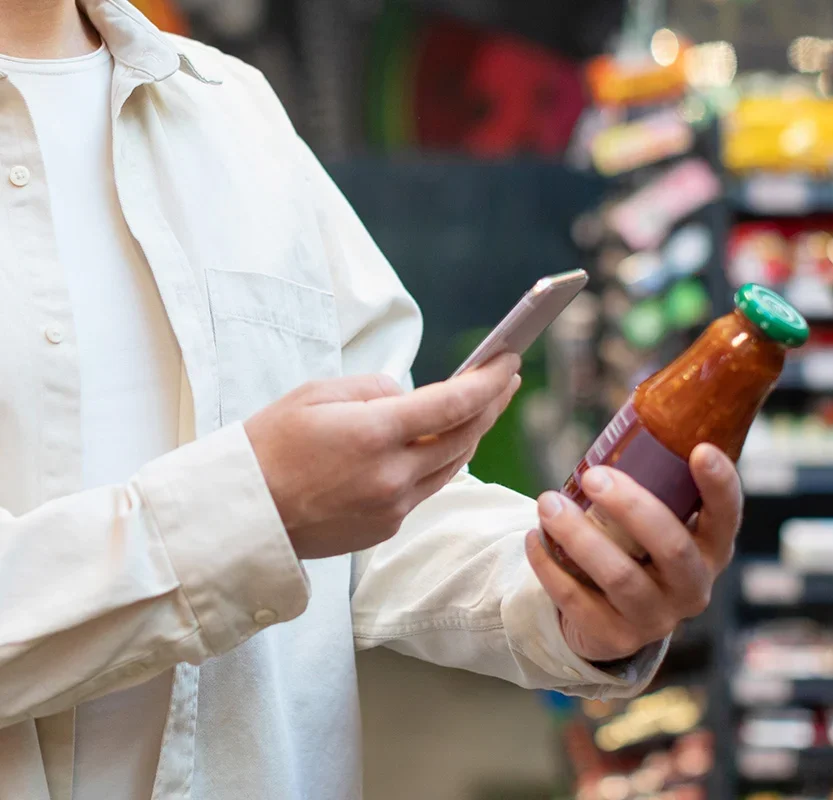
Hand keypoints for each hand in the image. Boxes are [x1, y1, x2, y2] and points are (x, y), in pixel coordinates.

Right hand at [245, 355, 520, 558]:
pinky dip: (439, 462)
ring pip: (452, 465)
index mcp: (374, 434)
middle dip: (491, 404)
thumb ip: (375, 390)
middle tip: (505, 379)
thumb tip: (411, 398)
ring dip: (472, 434)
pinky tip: (439, 443)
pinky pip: (426, 488)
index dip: (489, 381)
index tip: (509, 361)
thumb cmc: (268, 447)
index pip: (454, 404)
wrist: (239, 516)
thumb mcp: (317, 395)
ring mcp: (392, 506)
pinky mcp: (385, 527)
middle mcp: (392, 475)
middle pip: (465, 436)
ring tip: (481, 407)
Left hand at [525, 444, 741, 662]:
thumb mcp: (657, 519)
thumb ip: (654, 483)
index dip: (719, 485)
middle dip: (631, 507)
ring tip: (547, 503)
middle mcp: (693, 586)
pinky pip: (579, 603)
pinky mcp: (616, 638)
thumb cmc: (637, 547)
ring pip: (621, 577)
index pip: (727, 516)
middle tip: (592, 474)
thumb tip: (630, 417)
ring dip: (580, 537)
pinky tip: (532, 539)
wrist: (615, 617)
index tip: (700, 449)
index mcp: (711, 548)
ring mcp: (657, 618)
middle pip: (671, 547)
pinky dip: (551, 568)